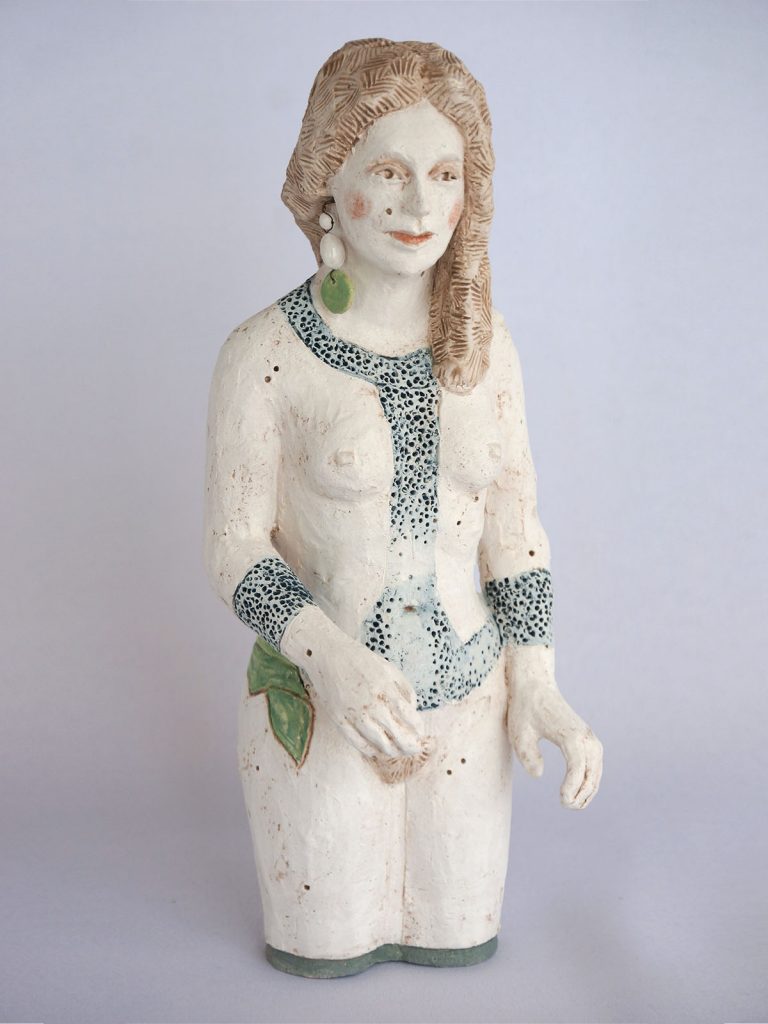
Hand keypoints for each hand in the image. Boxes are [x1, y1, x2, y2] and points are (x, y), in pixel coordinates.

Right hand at [281, 606, 428, 762]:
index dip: (418, 729)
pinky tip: (378, 751)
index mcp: (386, 688)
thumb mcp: (389, 668)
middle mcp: (372, 703)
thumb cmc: (361, 660)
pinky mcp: (339, 720)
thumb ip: (405, 689)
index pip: (409, 716)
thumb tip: (414, 711)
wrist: (328, 654)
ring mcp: (354, 713)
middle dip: (410, 746)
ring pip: (379, 743)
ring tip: (398, 752)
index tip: (421, 733)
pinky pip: (358, 743)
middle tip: (415, 749)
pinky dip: (371, 751)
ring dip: (393, 751)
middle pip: (397, 734)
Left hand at [506, 646, 602, 809]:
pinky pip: (595, 763)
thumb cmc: (524, 709)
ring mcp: (588, 736)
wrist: (535, 685)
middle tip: (566, 806)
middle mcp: (585, 736)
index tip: (561, 801)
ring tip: (574, 804)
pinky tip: (579, 791)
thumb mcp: (519, 733)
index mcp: (570, 734)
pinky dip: (591, 779)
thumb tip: (539, 775)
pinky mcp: (586, 737)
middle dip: (583, 794)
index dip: (572, 788)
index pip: (578, 768)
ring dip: (589, 789)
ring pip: (597, 770)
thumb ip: (528, 755)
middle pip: (592, 772)